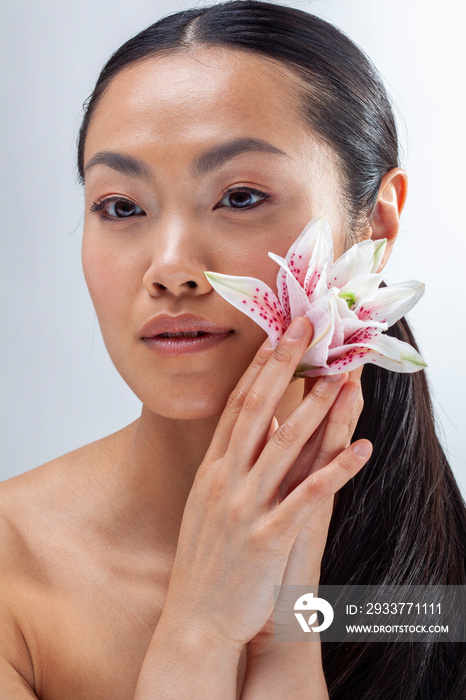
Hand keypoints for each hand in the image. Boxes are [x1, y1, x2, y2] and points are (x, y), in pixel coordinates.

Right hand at [157, 317, 371, 653]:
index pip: (237, 408)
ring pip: (285, 447)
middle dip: (283, 367)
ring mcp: (245, 508)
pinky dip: (335, 471)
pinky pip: (307, 498)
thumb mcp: (205, 505)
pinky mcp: (267, 539)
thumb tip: (245, 431)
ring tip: (340, 378)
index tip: (275, 336)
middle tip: (305, 331)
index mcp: (212, 471)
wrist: (194, 621)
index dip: (258, 369)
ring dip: (316, 409)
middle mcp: (226, 481)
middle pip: (258, 412)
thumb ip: (224, 466)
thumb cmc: (204, 562)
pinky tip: (361, 449)